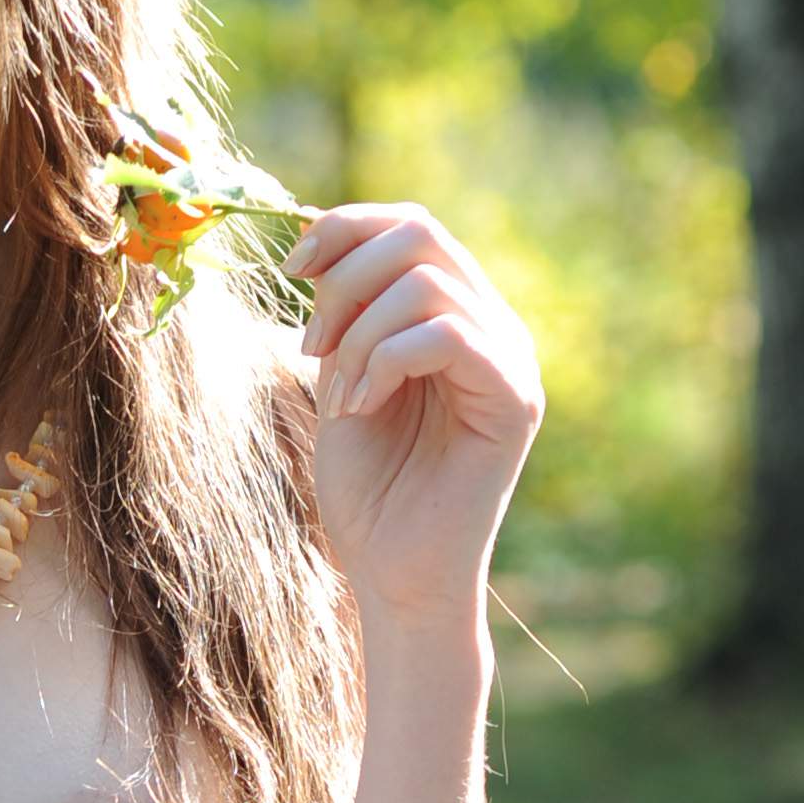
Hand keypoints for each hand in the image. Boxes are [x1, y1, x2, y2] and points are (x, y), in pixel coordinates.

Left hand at [293, 203, 543, 629]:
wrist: (395, 577)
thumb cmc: (368, 491)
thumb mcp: (340, 382)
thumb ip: (344, 316)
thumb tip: (319, 240)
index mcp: (456, 314)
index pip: (411, 225)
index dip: (345, 227)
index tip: (289, 268)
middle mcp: (494, 325)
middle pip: (420, 235)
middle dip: (344, 282)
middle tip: (309, 349)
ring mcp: (511, 359)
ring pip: (427, 283)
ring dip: (359, 335)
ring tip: (339, 398)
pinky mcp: (514, 399)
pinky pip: (446, 335)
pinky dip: (385, 362)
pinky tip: (361, 409)